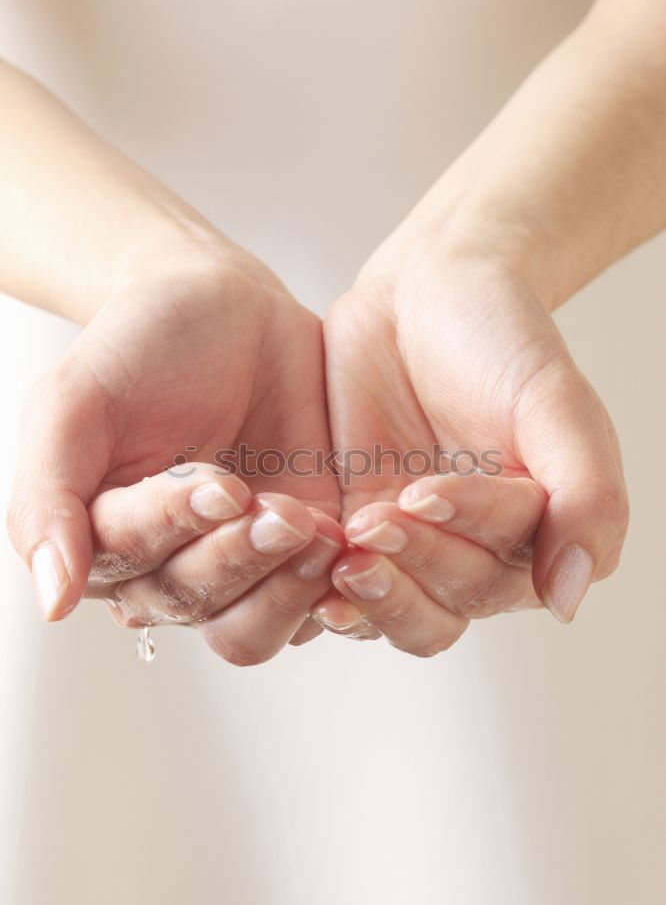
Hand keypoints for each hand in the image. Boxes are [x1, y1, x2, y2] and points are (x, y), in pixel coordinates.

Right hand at [7, 240, 341, 661]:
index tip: (218, 481)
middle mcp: (166, 566)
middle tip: (279, 508)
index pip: (135, 567)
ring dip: (285, 588)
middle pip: (196, 604)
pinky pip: (316, 606)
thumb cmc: (140, 346)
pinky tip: (352, 542)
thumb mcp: (76, 403)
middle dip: (238, 558)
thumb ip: (49, 497)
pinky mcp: (301, 554)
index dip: (175, 530)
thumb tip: (54, 604)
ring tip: (317, 530)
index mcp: (104, 541)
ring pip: (253, 628)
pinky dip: (336, 590)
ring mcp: (238, 565)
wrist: (224, 307)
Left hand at [320, 229, 627, 652]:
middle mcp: (483, 550)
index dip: (462, 535)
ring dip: (370, 597)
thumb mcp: (555, 404)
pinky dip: (321, 583)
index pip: (503, 567)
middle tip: (371, 524)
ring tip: (339, 560)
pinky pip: (342, 582)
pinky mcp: (360, 527)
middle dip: (412, 567)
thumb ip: (585, 496)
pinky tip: (298, 562)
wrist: (427, 293)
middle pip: (450, 602)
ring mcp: (418, 543)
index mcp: (542, 531)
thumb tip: (567, 598)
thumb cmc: (500, 339)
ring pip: (398, 611)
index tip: (424, 489)